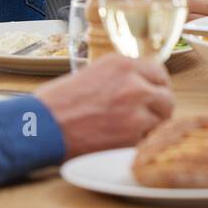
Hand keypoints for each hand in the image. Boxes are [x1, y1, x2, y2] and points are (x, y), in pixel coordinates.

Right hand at [35, 53, 173, 158]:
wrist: (41, 126)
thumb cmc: (58, 102)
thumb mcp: (94, 74)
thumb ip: (121, 78)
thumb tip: (143, 86)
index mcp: (122, 64)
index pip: (158, 73)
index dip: (156, 87)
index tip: (153, 95)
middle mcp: (134, 83)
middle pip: (166, 97)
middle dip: (157, 109)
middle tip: (145, 118)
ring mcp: (136, 110)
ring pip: (161, 120)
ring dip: (149, 127)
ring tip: (126, 131)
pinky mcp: (131, 135)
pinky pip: (147, 139)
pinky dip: (137, 143)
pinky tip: (118, 141)